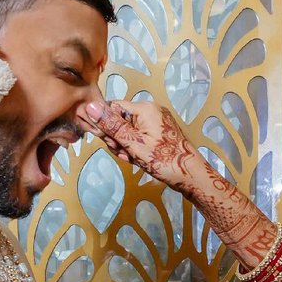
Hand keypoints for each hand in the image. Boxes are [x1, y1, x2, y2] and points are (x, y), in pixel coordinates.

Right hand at [80, 99, 207, 193]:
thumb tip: (91, 107)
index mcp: (144, 108)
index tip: (107, 141)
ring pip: (129, 130)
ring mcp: (157, 121)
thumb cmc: (164, 160)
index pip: (113, 107)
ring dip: (125, 145)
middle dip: (117, 138)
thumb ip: (111, 126)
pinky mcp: (160, 132)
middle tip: (122, 153)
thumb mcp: (133, 143)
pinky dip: (135, 147)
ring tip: (131, 158)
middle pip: (121, 119)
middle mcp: (151, 110)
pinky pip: (140, 135)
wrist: (191, 175)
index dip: (106, 124)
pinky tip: (137, 159)